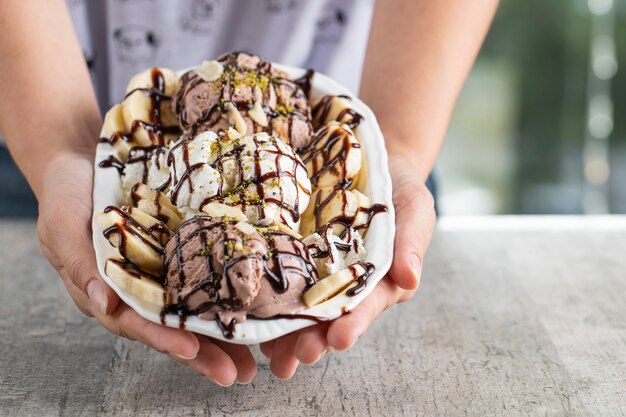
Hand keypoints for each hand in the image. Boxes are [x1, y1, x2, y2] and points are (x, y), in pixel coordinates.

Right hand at [37, 151, 256, 385]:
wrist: (85, 161)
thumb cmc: (66, 196)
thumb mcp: (61, 227)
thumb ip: (80, 265)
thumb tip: (103, 303)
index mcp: (106, 292)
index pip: (136, 323)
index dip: (163, 338)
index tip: (192, 350)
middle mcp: (137, 289)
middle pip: (171, 327)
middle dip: (204, 352)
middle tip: (237, 373)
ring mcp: (160, 272)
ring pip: (192, 309)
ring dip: (220, 334)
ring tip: (253, 358)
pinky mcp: (177, 252)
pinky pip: (202, 275)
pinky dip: (224, 292)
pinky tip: (250, 306)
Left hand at [259, 154, 435, 378]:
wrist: (368, 161)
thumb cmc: (398, 190)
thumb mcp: (414, 209)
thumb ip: (412, 242)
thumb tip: (410, 279)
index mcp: (379, 280)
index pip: (367, 305)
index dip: (354, 322)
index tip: (339, 339)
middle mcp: (346, 283)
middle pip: (329, 316)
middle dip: (314, 338)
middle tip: (299, 357)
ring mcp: (318, 270)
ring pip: (300, 307)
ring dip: (287, 333)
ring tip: (272, 356)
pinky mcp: (295, 254)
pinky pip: (279, 276)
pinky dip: (266, 298)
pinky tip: (251, 316)